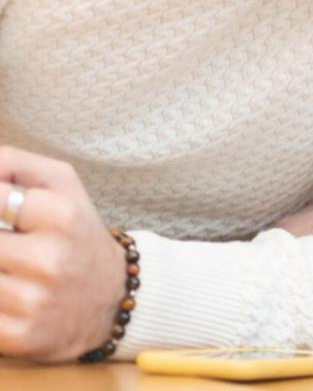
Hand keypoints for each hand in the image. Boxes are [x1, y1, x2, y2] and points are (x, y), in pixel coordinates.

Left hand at [0, 147, 126, 361]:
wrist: (115, 299)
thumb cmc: (75, 233)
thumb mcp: (62, 184)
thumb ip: (11, 163)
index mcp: (60, 215)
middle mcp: (48, 259)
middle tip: (6, 243)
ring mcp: (32, 301)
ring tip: (8, 263)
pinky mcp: (18, 337)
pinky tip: (7, 292)